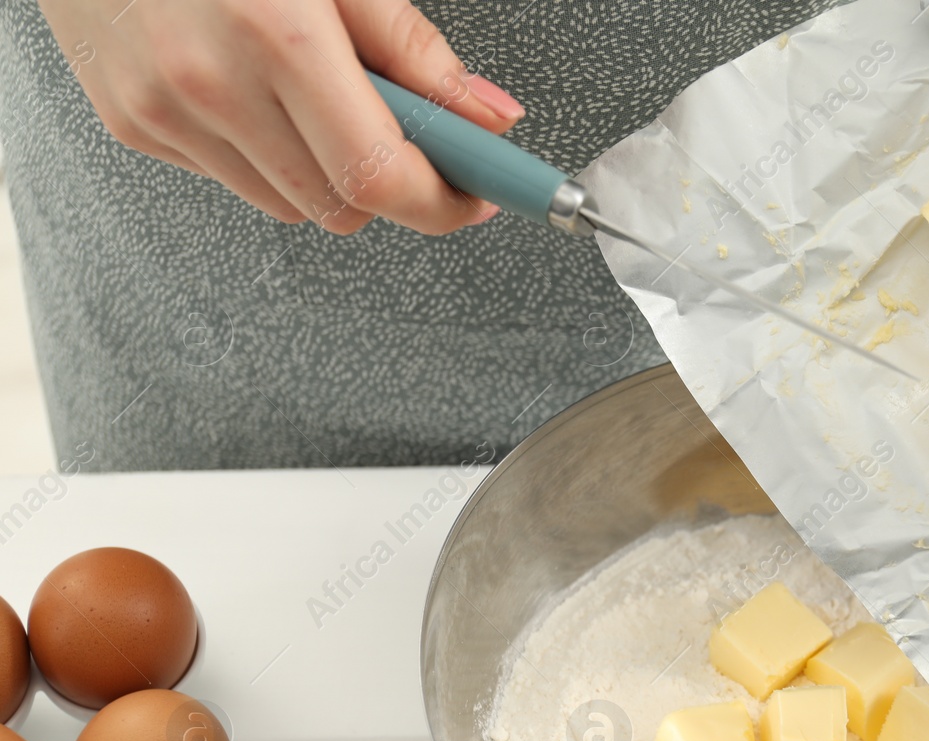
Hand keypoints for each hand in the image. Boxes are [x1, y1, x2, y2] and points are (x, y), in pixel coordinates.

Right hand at [38, 0, 525, 233]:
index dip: (443, 202)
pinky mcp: (131, 122)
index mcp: (276, 36)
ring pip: (287, 204)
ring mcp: (162, 111)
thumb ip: (412, 46)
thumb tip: (487, 114)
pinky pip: (230, 177)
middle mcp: (211, 84)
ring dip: (325, 172)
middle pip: (341, 207)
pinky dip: (264, 153)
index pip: (379, 177)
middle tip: (409, 134)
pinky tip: (255, 89)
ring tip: (318, 91)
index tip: (479, 194)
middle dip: (390, 185)